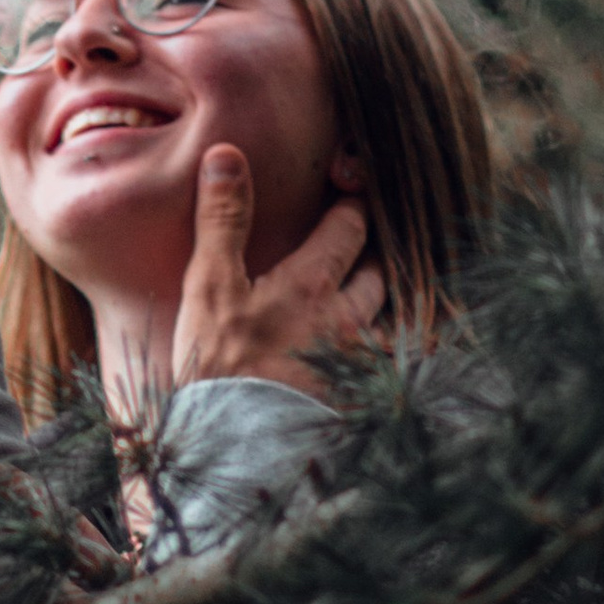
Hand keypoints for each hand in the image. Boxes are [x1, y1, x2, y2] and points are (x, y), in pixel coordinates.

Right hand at [170, 144, 384, 397]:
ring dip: (387, 305)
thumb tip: (227, 155)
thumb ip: (223, 220)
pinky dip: (394, 359)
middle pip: (378, 271)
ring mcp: (357, 364)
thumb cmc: (218, 365)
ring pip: (391, 321)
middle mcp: (348, 320)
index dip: (352, 203)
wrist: (234, 447)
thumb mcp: (210, 285)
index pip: (351, 226)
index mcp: (314, 284)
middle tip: (361, 245)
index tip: (350, 189)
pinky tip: (388, 363)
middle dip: (372, 253)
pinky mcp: (357, 402)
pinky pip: (390, 373)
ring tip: (375, 299)